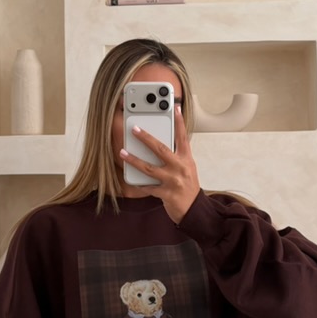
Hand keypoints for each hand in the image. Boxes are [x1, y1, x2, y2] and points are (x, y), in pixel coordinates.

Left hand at [120, 105, 199, 223]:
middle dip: (146, 138)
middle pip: (161, 149)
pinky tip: (130, 178)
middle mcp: (181, 168)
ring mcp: (174, 181)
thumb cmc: (188, 187)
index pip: (183, 136)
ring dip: (134, 160)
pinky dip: (139, 183)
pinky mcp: (167, 194)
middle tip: (134, 129)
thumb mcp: (187, 168)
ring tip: (122, 152)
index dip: (180, 121)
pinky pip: (149, 187)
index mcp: (186, 159)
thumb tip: (158, 144)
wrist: (194, 210)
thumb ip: (176, 156)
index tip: (176, 107)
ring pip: (150, 168)